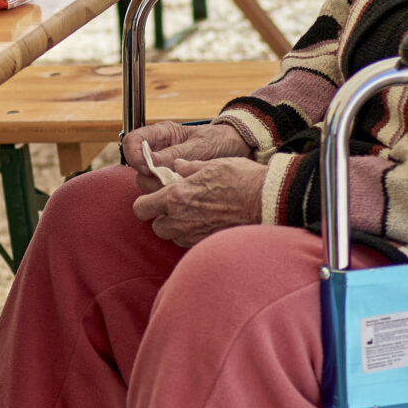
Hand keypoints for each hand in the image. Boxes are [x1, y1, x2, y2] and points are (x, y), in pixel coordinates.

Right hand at [124, 120, 248, 193]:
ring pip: (147, 182)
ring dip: (160, 188)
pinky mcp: (171, 181)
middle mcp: (158, 150)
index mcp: (161, 134)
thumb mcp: (199, 146)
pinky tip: (185, 193)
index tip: (148, 167)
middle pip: (137, 167)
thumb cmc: (220, 141)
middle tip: (169, 182)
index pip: (132, 142)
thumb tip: (151, 164)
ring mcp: (164, 166)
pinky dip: (170, 194)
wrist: (238, 149)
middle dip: (149, 177)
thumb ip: (175, 154)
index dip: (134, 156)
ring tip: (181, 187)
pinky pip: (161, 190)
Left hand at [129, 156, 266, 246]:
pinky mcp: (207, 242)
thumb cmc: (241, 179)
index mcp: (176, 196)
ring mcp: (194, 234)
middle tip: (175, 206)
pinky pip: (190, 243)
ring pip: (172, 237)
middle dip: (162, 217)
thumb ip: (190, 167)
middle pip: (156, 226)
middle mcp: (180, 219)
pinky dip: (192, 235)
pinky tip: (205, 222)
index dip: (145, 203)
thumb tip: (178, 165)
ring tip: (192, 214)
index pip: (141, 208)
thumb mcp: (213, 164)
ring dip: (177, 228)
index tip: (153, 199)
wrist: (266, 200)